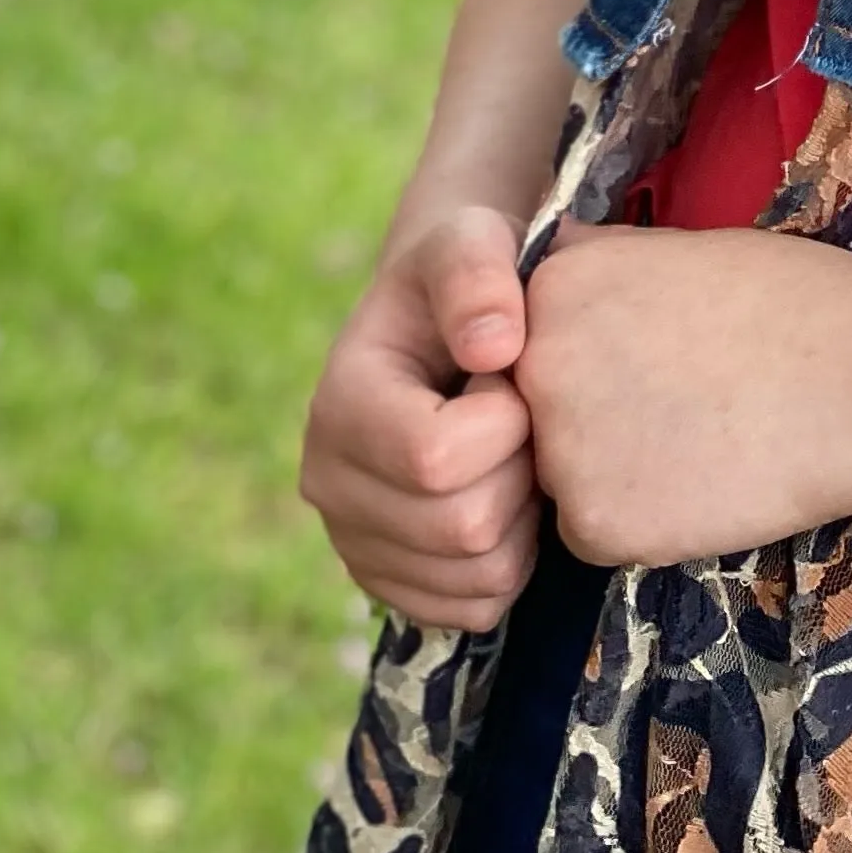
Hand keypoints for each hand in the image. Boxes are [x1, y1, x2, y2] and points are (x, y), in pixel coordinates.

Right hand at [300, 205, 539, 629]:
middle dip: (520, 471)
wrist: (447, 327)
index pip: (435, 459)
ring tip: (510, 457)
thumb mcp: (472, 243)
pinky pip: (476, 609)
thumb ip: (478, 273)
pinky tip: (503, 500)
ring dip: (522, 520)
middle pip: (462, 527)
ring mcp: (353, 542)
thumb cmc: (465, 281)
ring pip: (477, 576)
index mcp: (339, 405)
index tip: (511, 377)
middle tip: (523, 423)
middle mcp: (328, 484)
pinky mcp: (390, 582)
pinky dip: (511, 564)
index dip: (503, 422)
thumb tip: (493, 348)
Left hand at [519, 226, 851, 568]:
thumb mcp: (678, 247)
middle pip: (532, 411)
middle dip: (591, 415)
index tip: (653, 356)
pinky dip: (640, 520)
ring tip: (698, 442)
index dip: (591, 355)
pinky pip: (594, 531)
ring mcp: (561, 451)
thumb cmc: (790, 300)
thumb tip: (550, 262)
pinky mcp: (598, 525)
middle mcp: (535, 367)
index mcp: (553, 288)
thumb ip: (599, 263)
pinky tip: (702, 484)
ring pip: (560, 476)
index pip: (528, 340)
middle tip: (679, 405)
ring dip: (613, 470)